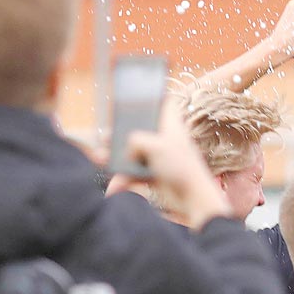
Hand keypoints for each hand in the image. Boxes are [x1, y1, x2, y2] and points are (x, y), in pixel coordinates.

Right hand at [117, 101, 229, 228]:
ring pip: (131, 152)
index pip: (165, 103)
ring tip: (100, 159)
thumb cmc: (182, 168)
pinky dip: (122, 180)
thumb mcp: (156, 146)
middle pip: (139, 128)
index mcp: (169, 125)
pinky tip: (114, 188)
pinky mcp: (153, 174)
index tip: (140, 92)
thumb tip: (126, 150)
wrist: (193, 201)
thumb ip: (136, 140)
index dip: (155, 96)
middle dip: (119, 133)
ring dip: (114, 158)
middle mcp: (163, 138)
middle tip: (105, 136)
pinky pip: (132, 174)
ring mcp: (158, 157)